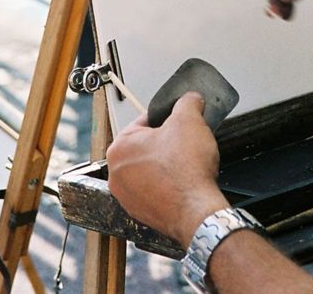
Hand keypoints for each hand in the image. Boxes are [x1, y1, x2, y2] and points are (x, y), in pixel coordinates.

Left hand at [106, 92, 227, 247]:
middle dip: (166, 142)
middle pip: (146, 146)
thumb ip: (187, 102)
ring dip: (166, 164)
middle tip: (185, 143)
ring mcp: (127, 197)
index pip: (144, 121)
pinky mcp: (141, 213)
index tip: (180, 123)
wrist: (196, 211)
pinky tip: (183, 182)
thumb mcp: (190, 119)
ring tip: (185, 163)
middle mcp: (117, 174)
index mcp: (119, 147)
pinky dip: (168, 185)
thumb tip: (190, 99)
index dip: (167, 119)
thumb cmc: (186, 171)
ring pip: (149, 169)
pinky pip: (154, 189)